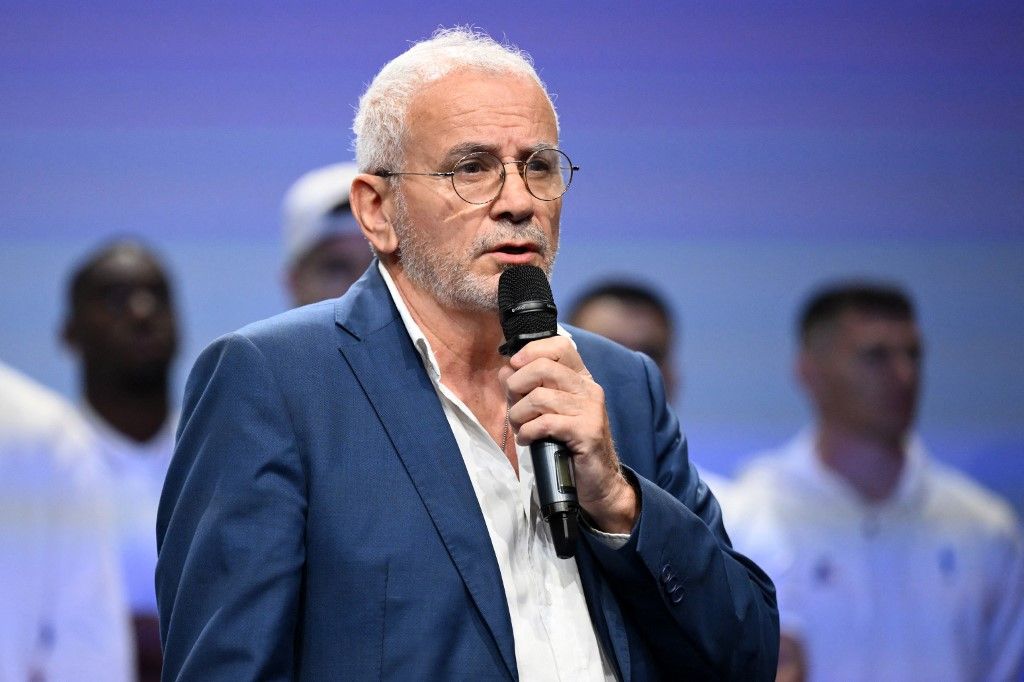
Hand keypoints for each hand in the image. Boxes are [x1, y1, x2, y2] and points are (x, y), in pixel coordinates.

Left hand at [498, 335, 637, 532]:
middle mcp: (588, 389)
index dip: (532, 351)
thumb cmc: (567, 445)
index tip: (514, 365)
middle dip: (517, 385)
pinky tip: (527, 440)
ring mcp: (590, 409)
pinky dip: (528, 432)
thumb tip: (505, 369)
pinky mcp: (587, 431)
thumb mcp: (546, 412)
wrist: (596, 482)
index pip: (560, 346)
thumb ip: (526, 389)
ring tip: (519, 427)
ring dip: (519, 415)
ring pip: (540, 397)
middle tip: (513, 406)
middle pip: (544, 367)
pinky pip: (546, 423)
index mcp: (580, 379)